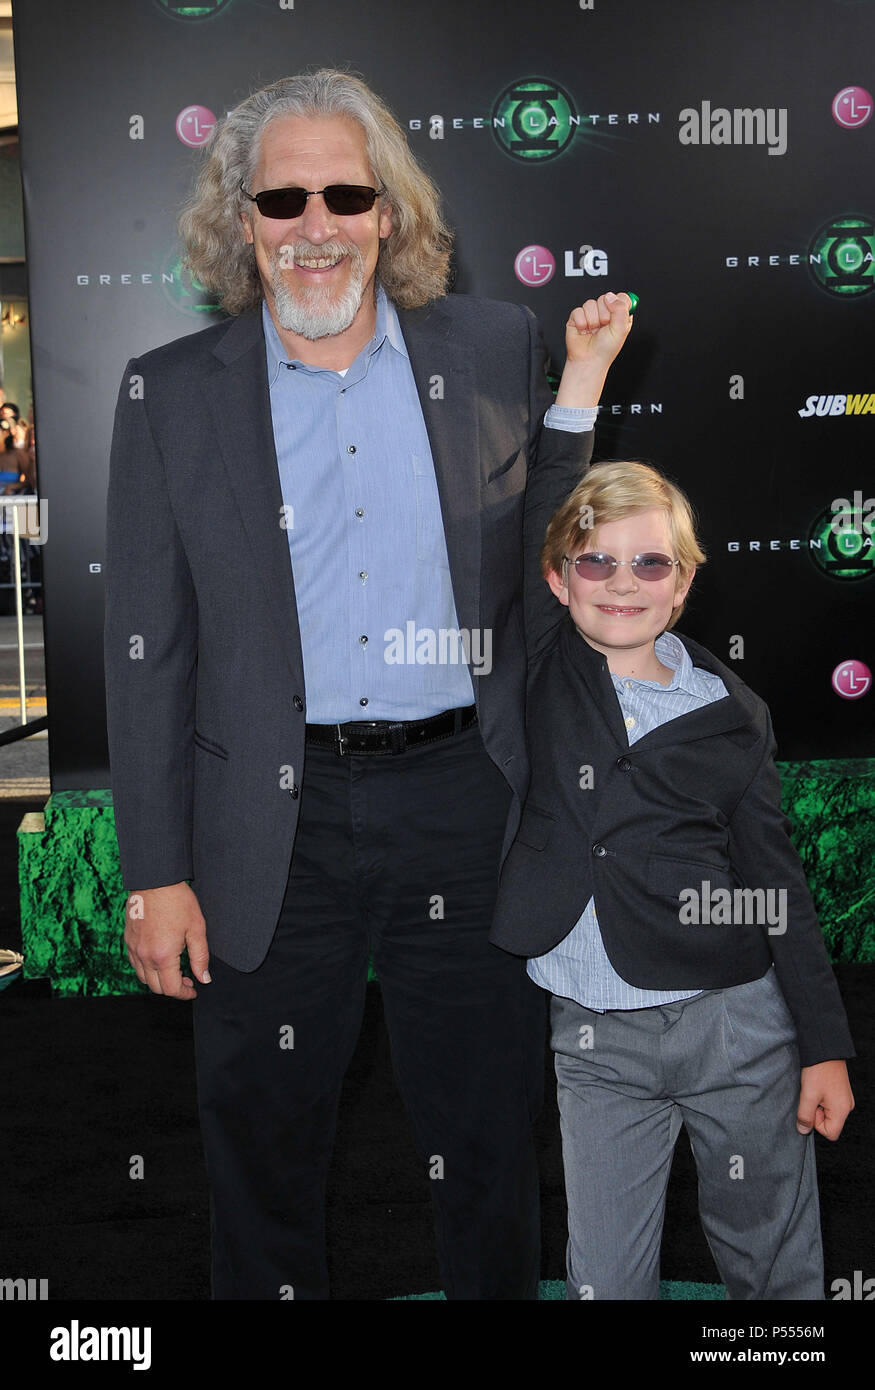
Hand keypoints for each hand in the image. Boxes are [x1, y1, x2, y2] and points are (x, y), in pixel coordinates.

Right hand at [124, 881, 209, 999]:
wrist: (154, 880)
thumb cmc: (177, 901)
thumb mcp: (196, 929)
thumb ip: (200, 957)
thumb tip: (204, 978)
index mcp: (163, 956)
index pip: (171, 989)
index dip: (184, 993)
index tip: (193, 989)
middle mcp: (144, 956)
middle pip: (156, 988)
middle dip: (173, 988)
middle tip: (187, 980)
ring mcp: (133, 948)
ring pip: (143, 978)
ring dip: (158, 980)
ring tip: (173, 970)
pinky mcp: (128, 940)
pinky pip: (135, 964)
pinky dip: (146, 968)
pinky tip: (159, 959)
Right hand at [554, 291, 633, 407]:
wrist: (588, 360)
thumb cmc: (605, 350)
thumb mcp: (621, 330)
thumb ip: (621, 309)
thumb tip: (611, 297)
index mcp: (619, 315)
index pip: (622, 297)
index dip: (618, 303)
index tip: (616, 315)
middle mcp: (605, 313)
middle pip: (605, 297)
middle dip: (604, 314)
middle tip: (604, 327)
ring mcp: (591, 314)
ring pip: (590, 303)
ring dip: (592, 320)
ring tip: (593, 331)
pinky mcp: (577, 317)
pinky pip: (578, 310)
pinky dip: (581, 322)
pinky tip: (584, 331)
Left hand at [796, 1059, 853, 1139]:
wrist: (825, 1049)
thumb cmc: (818, 1071)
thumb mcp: (808, 1095)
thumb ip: (805, 1116)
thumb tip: (803, 1130)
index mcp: (842, 1110)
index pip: (830, 1133)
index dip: (816, 1124)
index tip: (811, 1107)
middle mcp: (846, 1107)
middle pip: (829, 1123)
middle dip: (816, 1114)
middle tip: (811, 1096)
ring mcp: (844, 1098)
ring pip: (828, 1113)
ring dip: (817, 1105)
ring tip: (814, 1089)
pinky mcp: (840, 1091)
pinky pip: (829, 1103)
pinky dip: (820, 1098)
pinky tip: (817, 1086)